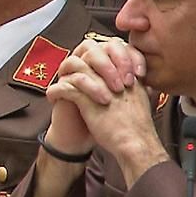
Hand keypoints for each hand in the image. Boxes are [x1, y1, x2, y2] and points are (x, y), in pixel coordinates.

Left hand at [50, 39, 165, 186]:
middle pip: (92, 53)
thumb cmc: (138, 128)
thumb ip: (139, 89)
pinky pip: (66, 87)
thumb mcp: (142, 100)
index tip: (86, 64)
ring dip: (64, 71)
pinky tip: (52, 96)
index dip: (96, 56)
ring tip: (58, 79)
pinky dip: (56, 90)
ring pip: (76, 66)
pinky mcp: (87, 100)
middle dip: (77, 58)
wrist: (135, 143)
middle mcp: (113, 76)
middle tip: (68, 68)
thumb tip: (136, 84)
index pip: (109, 53)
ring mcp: (100, 86)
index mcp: (126, 74)